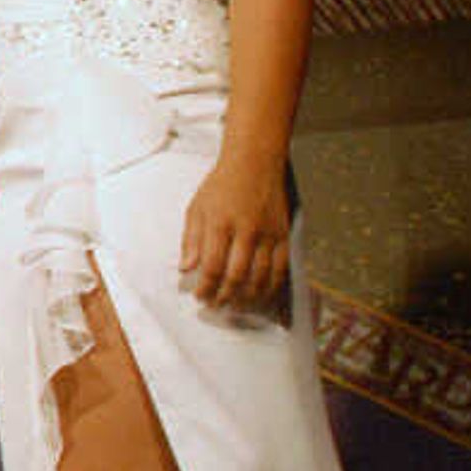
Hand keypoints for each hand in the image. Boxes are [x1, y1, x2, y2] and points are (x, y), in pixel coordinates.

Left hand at [181, 152, 290, 314]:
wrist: (254, 164)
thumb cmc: (222, 185)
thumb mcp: (196, 208)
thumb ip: (191, 241)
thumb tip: (186, 268)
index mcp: (220, 223)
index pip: (212, 265)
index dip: (206, 287)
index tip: (200, 297)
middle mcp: (247, 230)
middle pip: (237, 275)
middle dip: (225, 296)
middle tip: (216, 306)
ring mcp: (269, 233)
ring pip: (262, 275)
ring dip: (248, 296)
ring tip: (236, 306)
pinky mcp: (285, 235)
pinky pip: (282, 268)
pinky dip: (272, 286)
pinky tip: (261, 295)